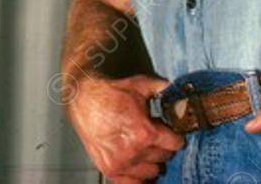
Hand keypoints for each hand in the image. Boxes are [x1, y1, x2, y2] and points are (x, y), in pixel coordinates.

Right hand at [66, 74, 185, 183]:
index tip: (172, 133)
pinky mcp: (109, 169)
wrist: (82, 99)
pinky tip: (138, 167)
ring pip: (152, 172)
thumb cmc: (110, 92)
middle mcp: (134, 152)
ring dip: (151, 162)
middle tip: (156, 138)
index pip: (175, 144)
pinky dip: (138, 178)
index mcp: (144, 133)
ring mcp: (121, 164)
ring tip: (145, 149)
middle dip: (163, 147)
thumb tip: (179, 90)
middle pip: (164, 158)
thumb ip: (162, 88)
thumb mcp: (140, 85)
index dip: (176, 136)